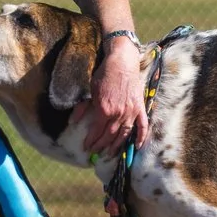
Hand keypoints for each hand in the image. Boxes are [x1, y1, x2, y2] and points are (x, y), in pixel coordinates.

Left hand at [78, 39, 147, 156]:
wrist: (122, 62)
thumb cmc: (104, 75)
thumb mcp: (90, 91)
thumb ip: (83, 107)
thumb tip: (73, 121)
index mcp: (104, 110)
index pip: (96, 131)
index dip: (91, 140)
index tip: (86, 147)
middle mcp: (118, 114)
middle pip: (109, 135)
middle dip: (101, 145)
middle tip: (95, 152)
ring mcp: (130, 112)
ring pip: (124, 134)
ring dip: (117, 146)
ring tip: (110, 153)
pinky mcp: (140, 108)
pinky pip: (142, 126)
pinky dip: (141, 137)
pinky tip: (137, 146)